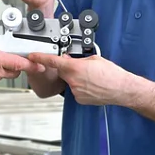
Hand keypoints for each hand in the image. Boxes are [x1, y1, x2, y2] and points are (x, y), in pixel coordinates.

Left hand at [26, 52, 141, 106]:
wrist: (121, 89)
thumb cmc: (112, 74)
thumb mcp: (95, 59)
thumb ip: (78, 58)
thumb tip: (68, 59)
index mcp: (75, 68)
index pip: (53, 61)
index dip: (41, 58)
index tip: (33, 56)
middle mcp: (73, 80)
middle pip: (62, 71)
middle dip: (67, 68)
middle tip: (80, 67)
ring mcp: (76, 91)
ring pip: (69, 81)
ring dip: (76, 78)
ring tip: (92, 77)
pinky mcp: (79, 99)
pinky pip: (75, 90)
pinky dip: (80, 86)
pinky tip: (92, 85)